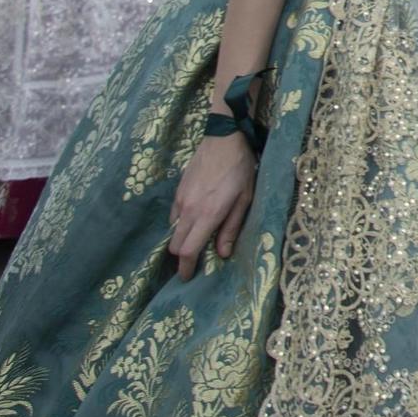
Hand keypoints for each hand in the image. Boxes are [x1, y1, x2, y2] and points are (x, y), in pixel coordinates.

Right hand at [168, 132, 255, 280]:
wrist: (223, 138)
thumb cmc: (240, 169)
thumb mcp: (244, 199)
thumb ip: (232, 227)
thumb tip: (223, 254)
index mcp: (207, 214)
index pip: (188, 250)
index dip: (186, 268)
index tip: (188, 278)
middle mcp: (189, 210)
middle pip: (174, 245)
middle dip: (181, 258)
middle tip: (193, 262)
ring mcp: (180, 200)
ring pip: (172, 231)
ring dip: (180, 240)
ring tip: (196, 241)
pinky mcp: (178, 191)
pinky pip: (174, 216)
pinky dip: (180, 225)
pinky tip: (194, 221)